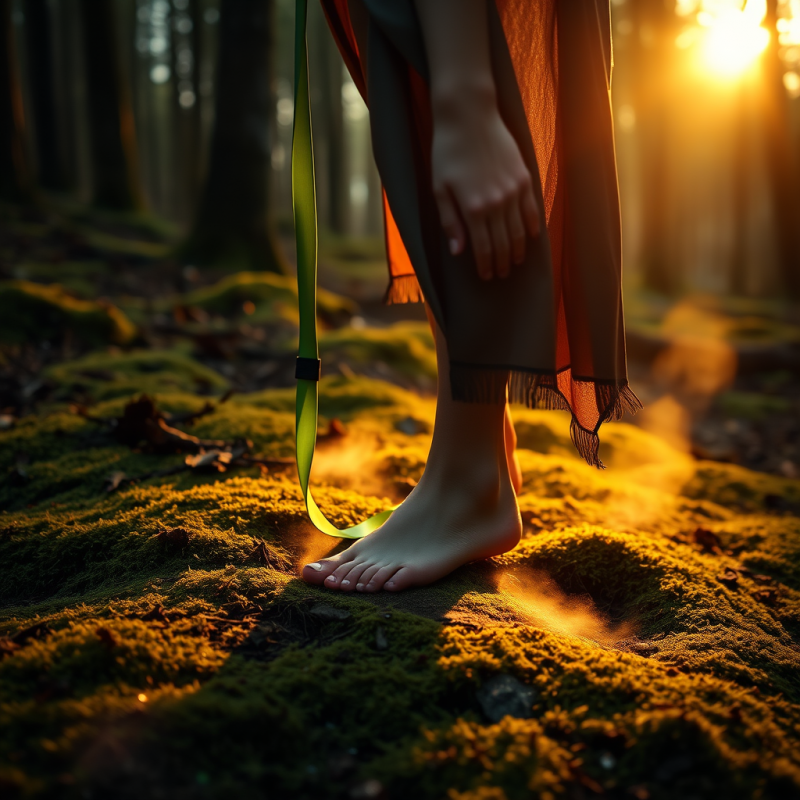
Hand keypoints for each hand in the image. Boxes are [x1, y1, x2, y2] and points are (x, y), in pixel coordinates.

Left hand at [430, 99, 540, 279]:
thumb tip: (458, 251)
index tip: (486, 276)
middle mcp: (497, 203)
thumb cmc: (447, 152)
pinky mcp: (524, 177)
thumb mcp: (439, 189)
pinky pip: (531, 209)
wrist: (469, 115)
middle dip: (501, 263)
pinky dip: (532, 226)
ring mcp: (513, 190)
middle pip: (502, 244)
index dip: (485, 265)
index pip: (483, 248)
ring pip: (519, 231)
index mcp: (473, 208)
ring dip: (517, 250)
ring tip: (514, 261)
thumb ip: (450, 222)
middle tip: (501, 274)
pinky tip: (531, 237)